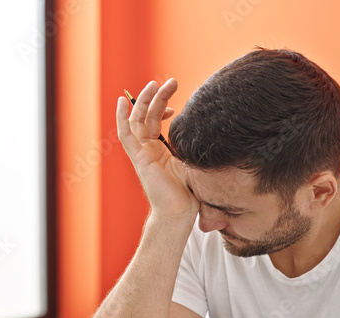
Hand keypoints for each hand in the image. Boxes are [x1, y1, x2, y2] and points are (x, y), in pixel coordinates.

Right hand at [116, 78, 198, 220]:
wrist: (179, 213)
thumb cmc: (188, 195)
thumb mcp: (194, 164)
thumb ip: (196, 151)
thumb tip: (217, 139)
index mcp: (158, 152)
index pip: (154, 123)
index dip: (162, 108)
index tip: (175, 103)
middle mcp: (147, 151)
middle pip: (146, 116)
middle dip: (157, 97)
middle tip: (171, 82)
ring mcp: (141, 154)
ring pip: (137, 120)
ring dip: (145, 101)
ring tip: (155, 84)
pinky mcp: (139, 158)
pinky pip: (126, 135)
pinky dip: (122, 118)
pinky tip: (123, 102)